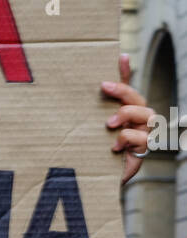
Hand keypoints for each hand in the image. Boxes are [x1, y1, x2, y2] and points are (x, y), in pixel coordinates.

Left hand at [102, 56, 153, 186]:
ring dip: (127, 115)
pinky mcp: (142, 151)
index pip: (127, 86)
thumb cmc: (96, 149)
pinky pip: (142, 138)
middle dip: (123, 93)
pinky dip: (127, 139)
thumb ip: (94, 104)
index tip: (118, 59)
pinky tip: (114, 147)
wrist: (95, 177)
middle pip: (139, 99)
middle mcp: (137, 119)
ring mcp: (142, 134)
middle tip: (104, 88)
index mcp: (124, 110)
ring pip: (147, 115)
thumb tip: (91, 79)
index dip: (125, 71)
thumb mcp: (91, 124)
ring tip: (109, 125)